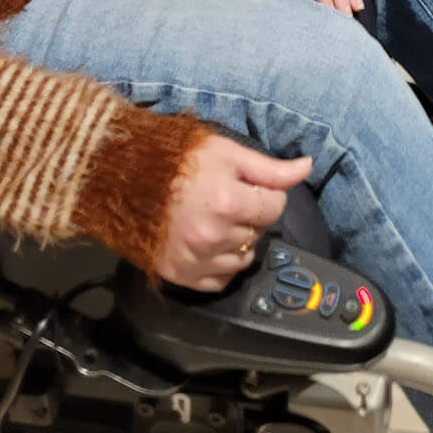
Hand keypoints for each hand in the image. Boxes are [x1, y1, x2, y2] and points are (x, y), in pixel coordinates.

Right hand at [154, 135, 311, 290]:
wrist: (125, 178)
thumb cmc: (178, 159)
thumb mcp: (226, 152)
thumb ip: (269, 168)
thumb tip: (306, 167)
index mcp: (228, 203)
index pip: (275, 207)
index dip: (267, 194)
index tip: (248, 186)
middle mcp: (214, 238)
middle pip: (259, 233)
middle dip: (251, 216)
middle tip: (228, 199)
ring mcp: (196, 261)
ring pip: (243, 260)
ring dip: (238, 242)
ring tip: (217, 220)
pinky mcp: (180, 277)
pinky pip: (220, 281)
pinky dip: (221, 265)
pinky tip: (209, 243)